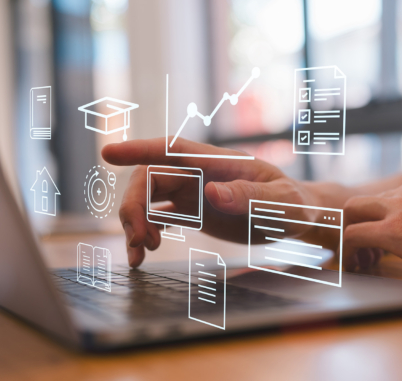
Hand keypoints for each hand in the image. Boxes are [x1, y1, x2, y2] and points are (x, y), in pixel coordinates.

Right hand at [102, 137, 324, 266]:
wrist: (293, 218)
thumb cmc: (292, 205)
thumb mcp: (278, 202)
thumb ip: (249, 195)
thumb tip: (212, 191)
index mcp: (217, 162)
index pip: (171, 148)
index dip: (138, 149)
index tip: (108, 154)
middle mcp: (199, 173)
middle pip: (149, 179)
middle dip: (134, 206)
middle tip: (141, 241)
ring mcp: (193, 193)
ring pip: (148, 198)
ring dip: (135, 222)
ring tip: (142, 253)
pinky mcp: (193, 212)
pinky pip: (158, 217)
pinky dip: (145, 232)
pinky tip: (145, 253)